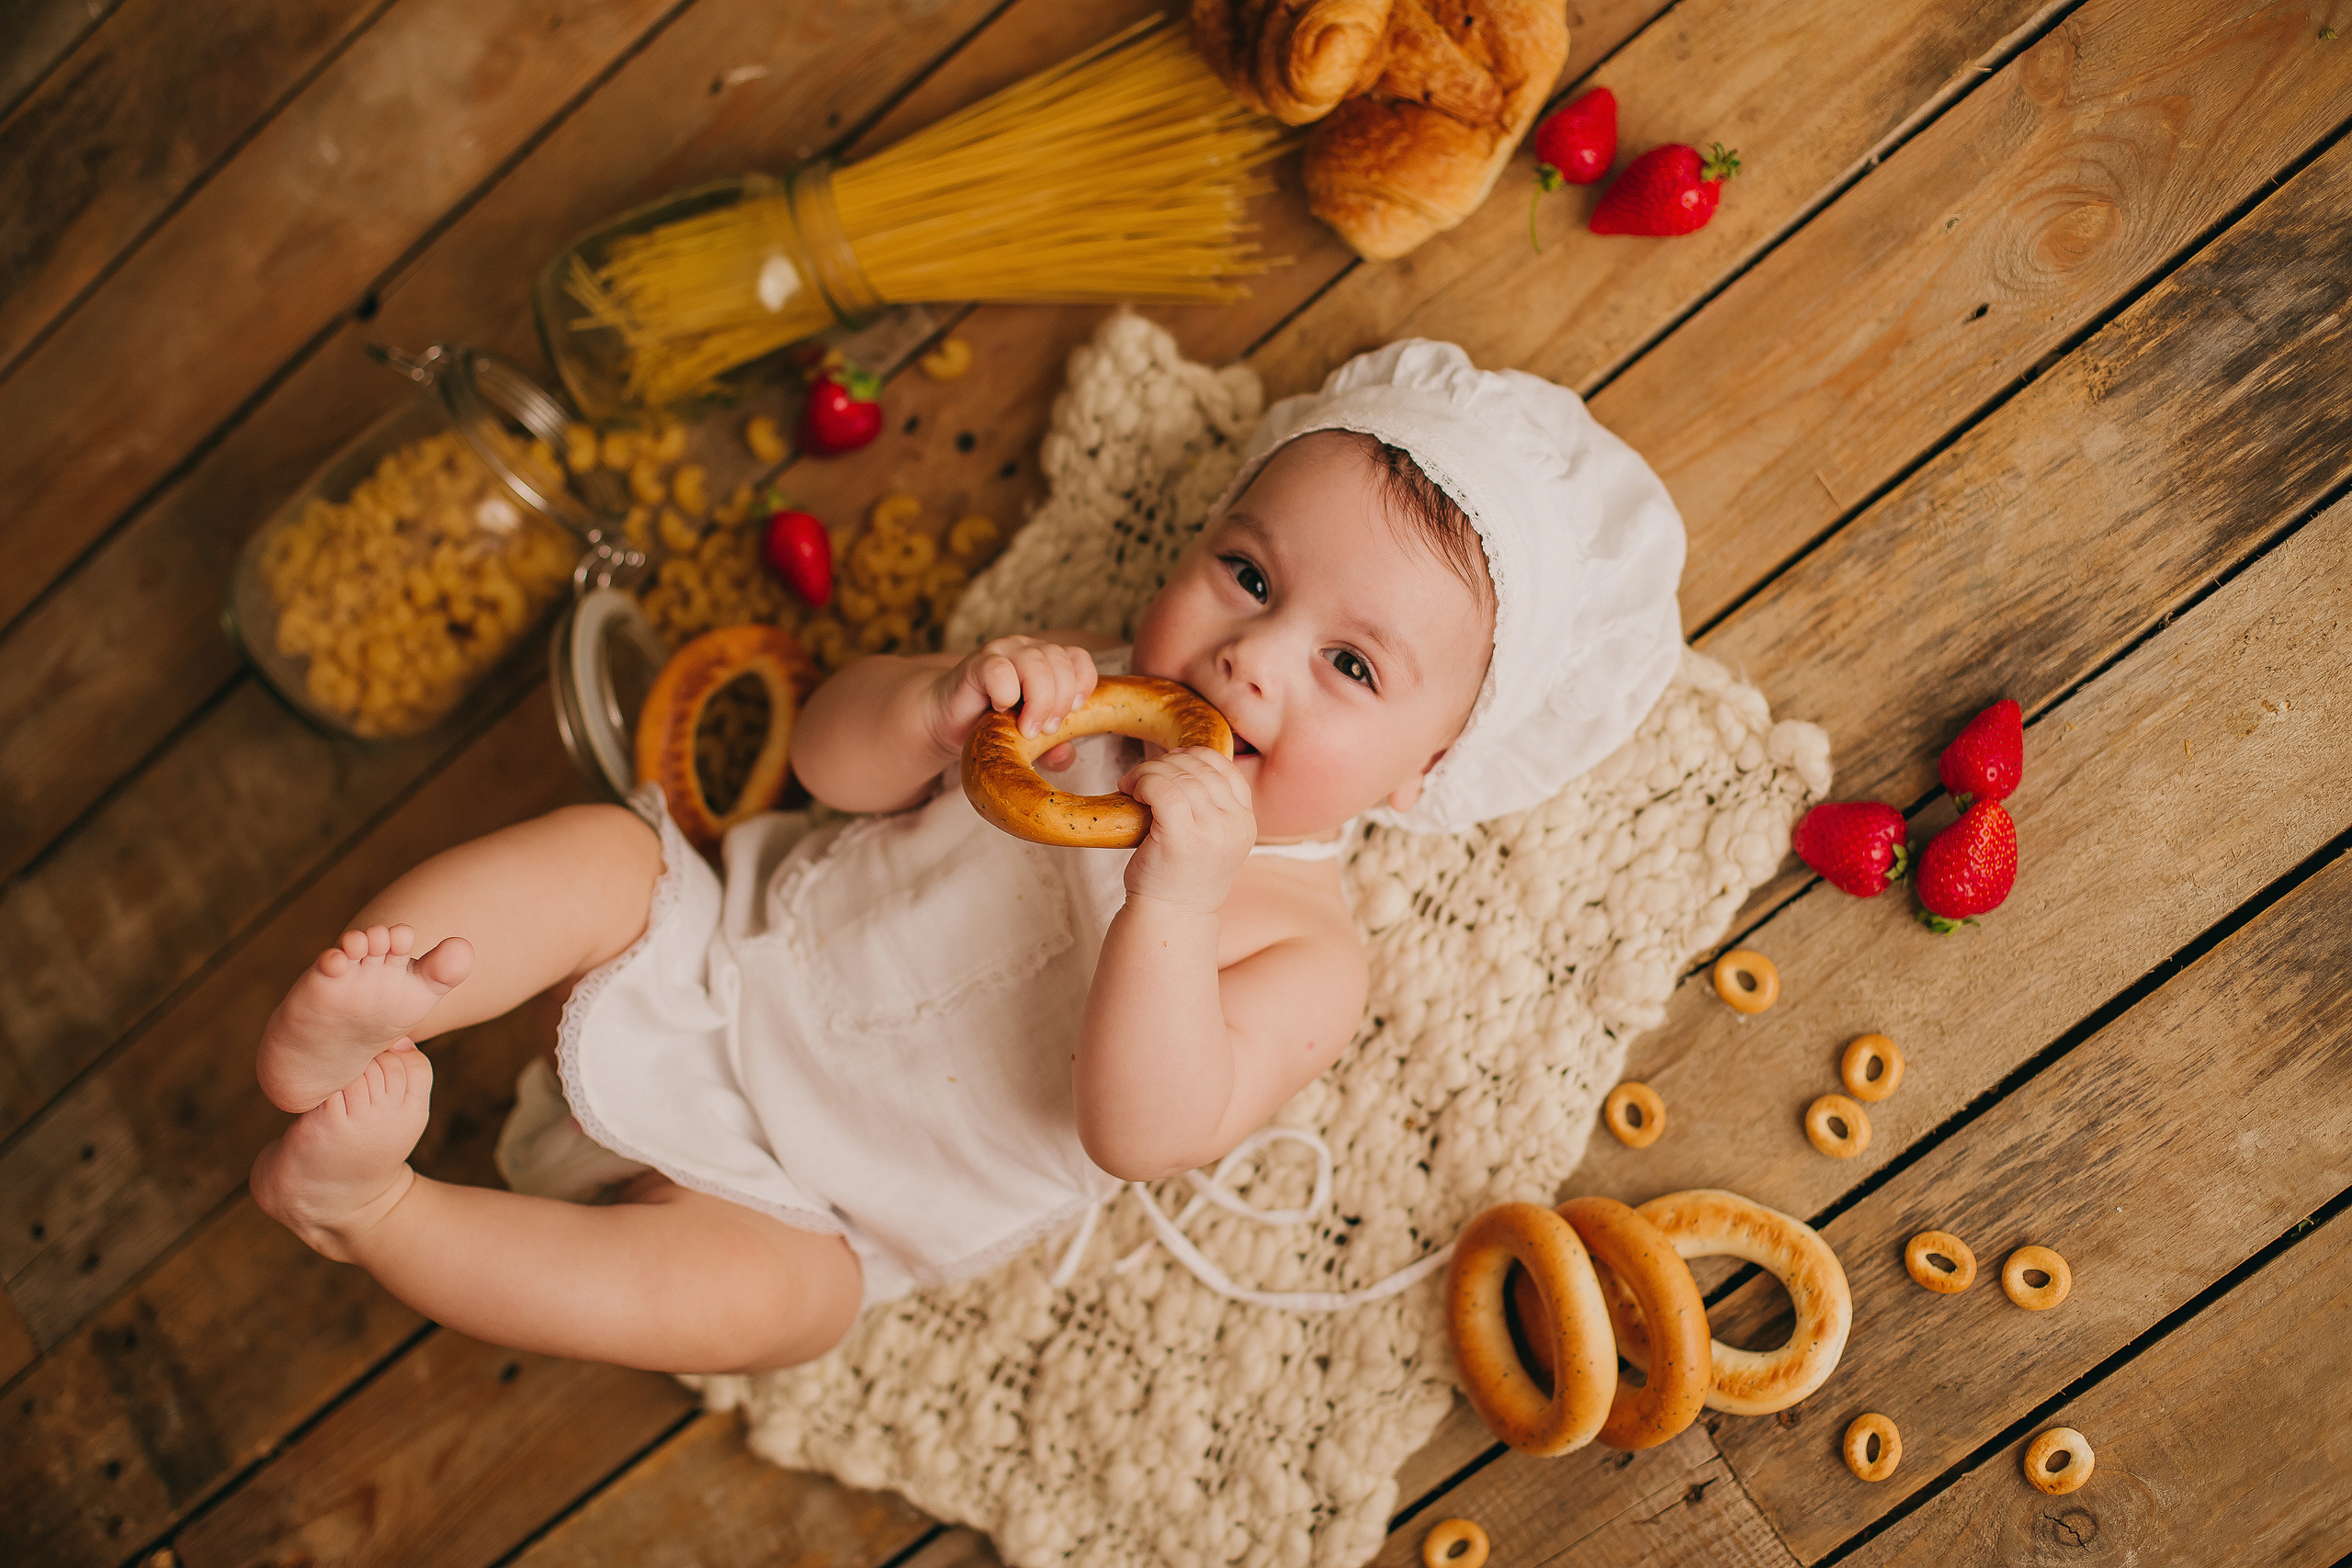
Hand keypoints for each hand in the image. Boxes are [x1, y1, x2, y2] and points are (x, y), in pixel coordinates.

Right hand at [925, 637, 1097, 759]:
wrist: (948, 725)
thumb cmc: (994, 728)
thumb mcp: (1030, 741)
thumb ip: (1052, 748)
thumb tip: (1065, 756)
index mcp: (1047, 661)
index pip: (1078, 657)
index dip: (1082, 683)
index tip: (1074, 712)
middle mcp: (1027, 649)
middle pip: (1060, 662)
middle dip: (1060, 702)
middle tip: (1048, 731)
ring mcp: (1002, 652)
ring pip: (1035, 663)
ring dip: (1038, 702)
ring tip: (1028, 730)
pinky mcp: (977, 663)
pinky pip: (999, 670)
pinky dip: (1005, 693)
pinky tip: (999, 709)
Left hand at [1119, 748, 1255, 913]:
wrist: (1169, 917)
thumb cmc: (1180, 876)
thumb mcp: (1211, 839)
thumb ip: (1210, 806)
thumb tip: (1182, 758)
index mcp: (1246, 823)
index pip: (1228, 771)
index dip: (1198, 757)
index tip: (1172, 762)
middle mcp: (1235, 826)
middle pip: (1201, 770)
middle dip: (1167, 763)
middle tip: (1144, 774)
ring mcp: (1212, 832)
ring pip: (1180, 776)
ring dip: (1149, 771)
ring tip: (1133, 783)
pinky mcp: (1182, 838)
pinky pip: (1163, 790)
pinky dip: (1143, 781)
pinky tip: (1131, 791)